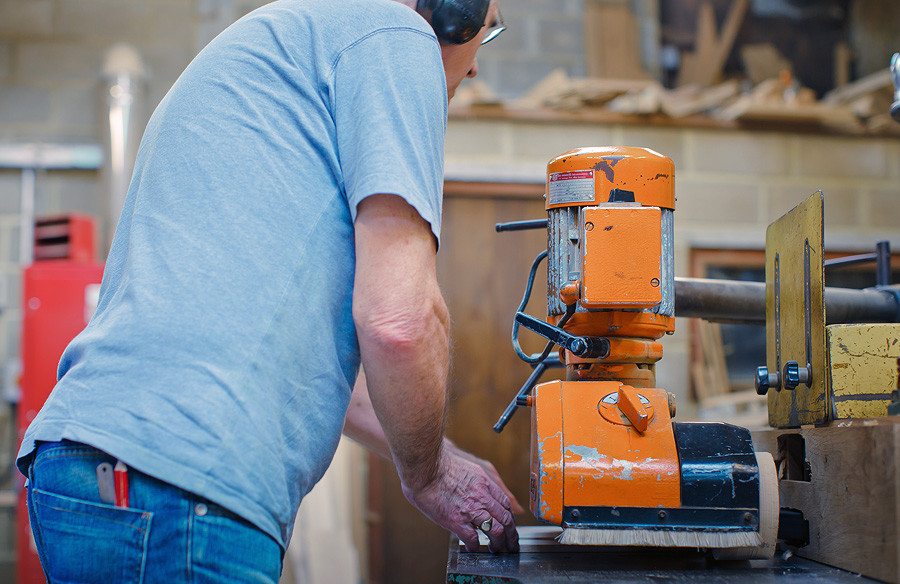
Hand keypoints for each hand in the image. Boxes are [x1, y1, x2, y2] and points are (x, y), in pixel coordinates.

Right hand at [401, 447, 519, 553]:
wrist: (424, 466)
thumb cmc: (442, 464)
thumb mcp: (471, 466)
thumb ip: (486, 477)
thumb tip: (493, 487)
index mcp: (485, 482)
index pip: (506, 503)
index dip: (510, 517)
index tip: (509, 526)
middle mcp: (482, 496)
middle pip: (506, 519)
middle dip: (511, 536)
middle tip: (511, 545)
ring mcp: (470, 509)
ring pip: (495, 531)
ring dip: (498, 544)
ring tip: (496, 551)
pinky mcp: (455, 520)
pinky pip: (472, 538)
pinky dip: (475, 546)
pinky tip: (472, 548)